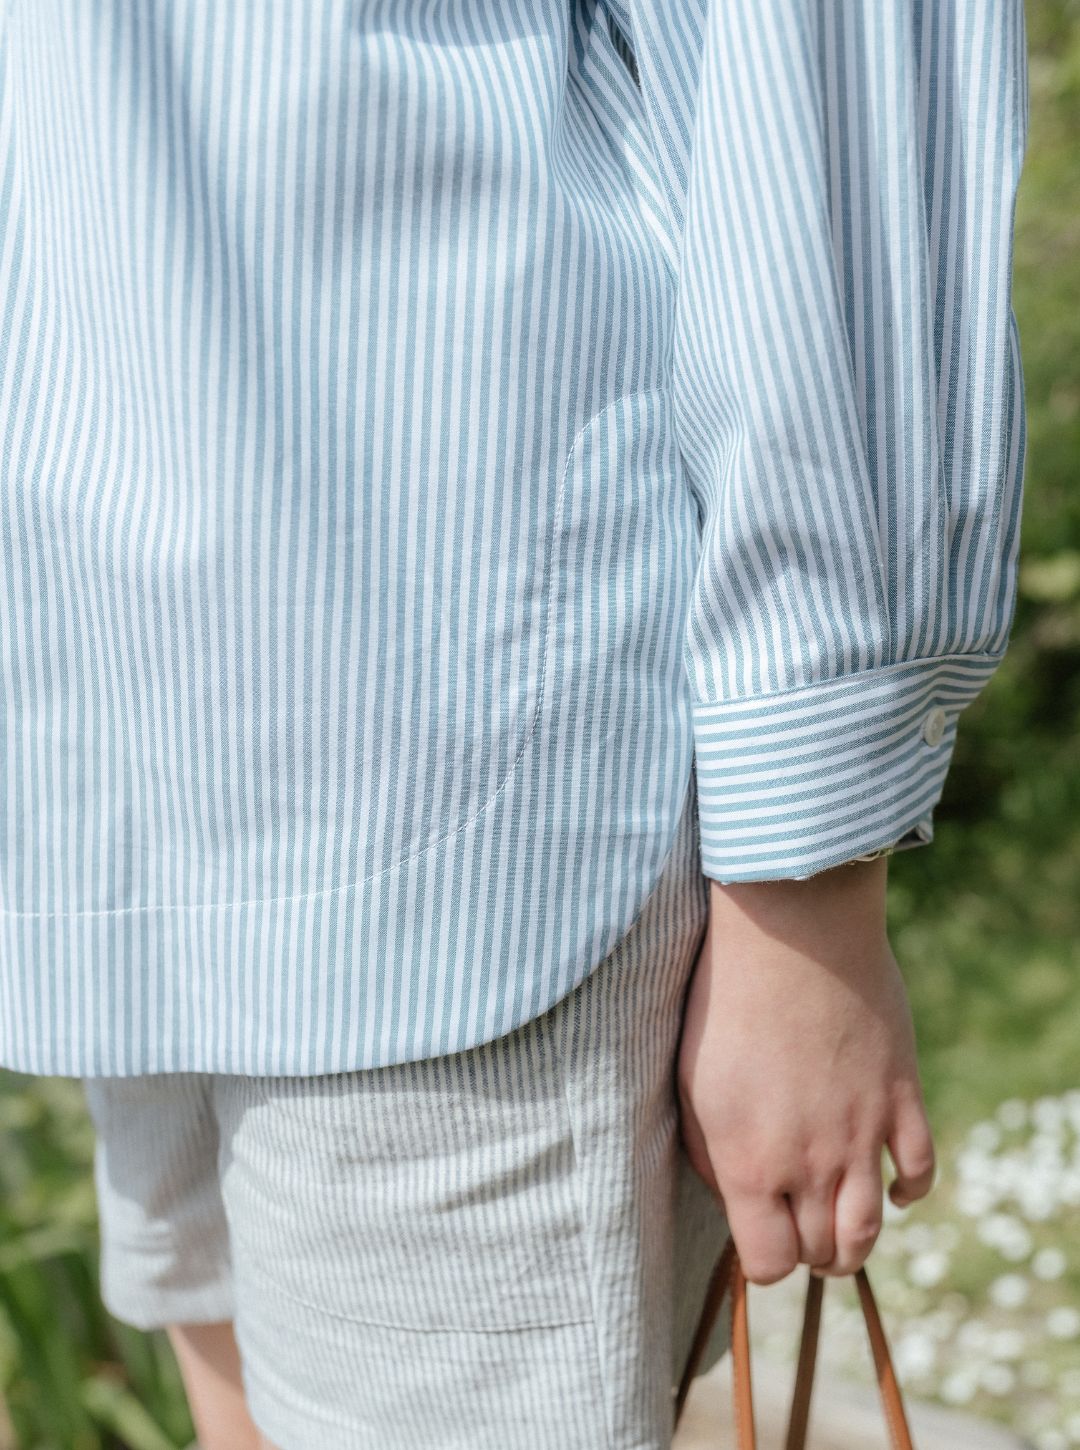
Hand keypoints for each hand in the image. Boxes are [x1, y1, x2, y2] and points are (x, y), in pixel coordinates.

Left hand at [676, 857, 935, 1284]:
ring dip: (854, 1246)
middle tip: (798, 1231)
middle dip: (807, 1253)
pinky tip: (889, 1188)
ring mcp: (863, 1133)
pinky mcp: (901, 1097)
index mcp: (750, 1165)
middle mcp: (810, 1164)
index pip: (767, 1263)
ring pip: (870, 1231)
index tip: (758, 1236)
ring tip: (840, 1237)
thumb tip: (730, 1193)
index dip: (763, 1259)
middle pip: (821, 1252)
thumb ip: (707, 1152)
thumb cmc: (724, 1000)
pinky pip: (919, 1171)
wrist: (790, 935)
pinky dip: (907, 1192)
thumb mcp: (690, 1082)